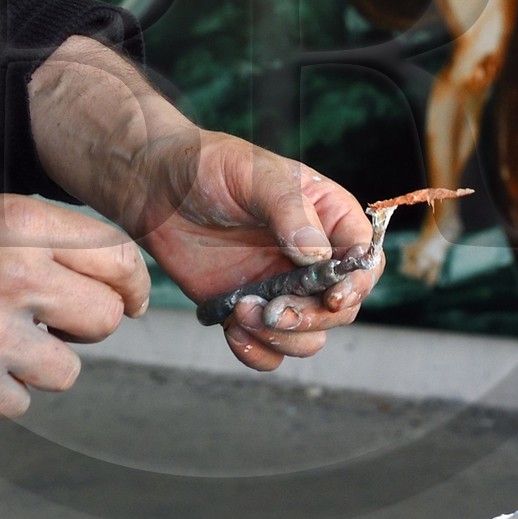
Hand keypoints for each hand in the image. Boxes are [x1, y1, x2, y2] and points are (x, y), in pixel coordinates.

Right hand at [0, 193, 147, 418]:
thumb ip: (41, 240)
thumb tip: (107, 274)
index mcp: (22, 223)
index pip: (119, 257)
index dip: (131, 285)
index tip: (128, 300)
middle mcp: (17, 273)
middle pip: (108, 318)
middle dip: (87, 327)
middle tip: (52, 324)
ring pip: (69, 369)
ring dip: (41, 364)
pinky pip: (21, 403)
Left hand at [137, 130, 382, 372]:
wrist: (154, 186)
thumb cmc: (209, 166)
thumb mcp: (254, 174)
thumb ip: (288, 209)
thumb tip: (315, 252)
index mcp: (328, 216)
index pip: (363, 258)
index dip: (357, 283)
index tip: (331, 296)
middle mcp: (312, 258)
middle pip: (341, 307)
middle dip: (312, 317)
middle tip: (274, 311)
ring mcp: (282, 287)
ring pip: (309, 335)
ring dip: (284, 338)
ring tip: (242, 315)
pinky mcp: (248, 309)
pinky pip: (269, 349)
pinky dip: (257, 352)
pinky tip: (232, 331)